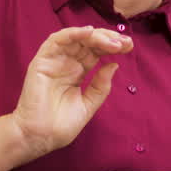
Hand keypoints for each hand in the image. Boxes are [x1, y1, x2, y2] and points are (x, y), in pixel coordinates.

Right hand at [9, 26, 131, 157]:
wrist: (41, 137)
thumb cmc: (61, 124)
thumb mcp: (89, 104)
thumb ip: (101, 85)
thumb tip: (114, 65)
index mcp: (78, 71)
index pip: (96, 52)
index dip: (112, 46)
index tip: (129, 47)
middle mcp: (67, 62)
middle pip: (89, 42)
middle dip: (109, 39)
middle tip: (125, 43)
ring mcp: (54, 60)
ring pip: (76, 38)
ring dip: (95, 36)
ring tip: (113, 42)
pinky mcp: (42, 61)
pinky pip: (56, 41)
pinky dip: (73, 34)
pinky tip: (89, 33)